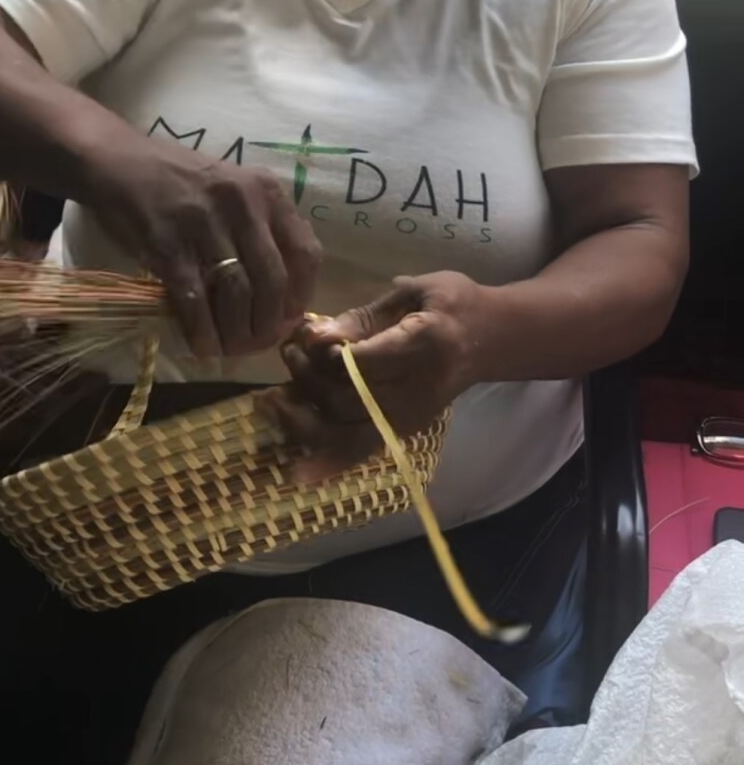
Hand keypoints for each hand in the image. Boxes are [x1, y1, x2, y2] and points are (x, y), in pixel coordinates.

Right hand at [80, 133, 320, 359]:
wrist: (119, 161)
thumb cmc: (180, 180)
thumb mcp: (234, 189)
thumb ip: (262, 228)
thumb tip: (282, 294)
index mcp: (266, 191)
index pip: (305, 251)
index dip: (300, 295)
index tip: (287, 320)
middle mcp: (242, 203)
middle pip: (272, 280)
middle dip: (268, 324)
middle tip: (257, 345)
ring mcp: (204, 222)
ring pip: (236, 292)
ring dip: (236, 332)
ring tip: (230, 350)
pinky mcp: (167, 242)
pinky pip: (194, 297)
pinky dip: (201, 329)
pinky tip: (201, 345)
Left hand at [273, 272, 489, 475]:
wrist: (492, 339)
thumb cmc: (453, 304)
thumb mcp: (415, 292)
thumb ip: (365, 316)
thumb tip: (316, 336)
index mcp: (424, 346)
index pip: (362, 362)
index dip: (324, 353)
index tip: (302, 335)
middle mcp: (417, 391)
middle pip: (347, 399)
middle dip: (307, 378)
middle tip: (289, 351)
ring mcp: (410, 418)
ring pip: (346, 432)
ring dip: (303, 419)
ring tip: (272, 398)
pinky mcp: (403, 431)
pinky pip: (361, 452)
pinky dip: (328, 463)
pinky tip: (297, 473)